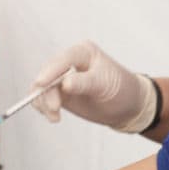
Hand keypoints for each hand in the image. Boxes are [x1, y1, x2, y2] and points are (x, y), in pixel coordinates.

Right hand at [30, 40, 156, 132]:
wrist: (126, 106)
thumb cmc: (121, 88)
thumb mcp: (104, 84)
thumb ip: (84, 83)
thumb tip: (65, 84)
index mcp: (82, 53)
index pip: (63, 60)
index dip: (50, 71)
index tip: (41, 83)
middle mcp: (69, 63)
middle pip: (47, 74)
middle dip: (46, 92)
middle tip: (54, 109)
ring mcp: (62, 78)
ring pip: (41, 87)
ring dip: (43, 102)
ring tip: (55, 116)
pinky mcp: (59, 93)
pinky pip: (42, 98)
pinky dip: (42, 107)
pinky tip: (53, 117)